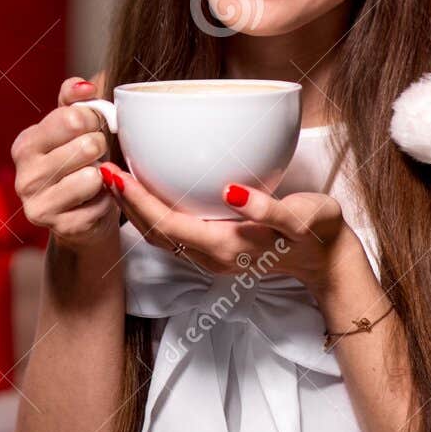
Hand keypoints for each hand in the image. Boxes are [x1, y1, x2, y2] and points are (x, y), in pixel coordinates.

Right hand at [10, 77, 116, 249]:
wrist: (84, 216)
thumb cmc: (81, 164)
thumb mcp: (74, 128)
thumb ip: (75, 101)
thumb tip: (84, 87)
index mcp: (25, 145)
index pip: (71, 118)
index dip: (95, 118)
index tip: (96, 125)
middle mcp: (25, 176)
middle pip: (86, 146)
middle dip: (101, 146)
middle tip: (98, 154)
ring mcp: (39, 205)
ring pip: (92, 176)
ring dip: (103, 175)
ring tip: (96, 178)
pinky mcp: (61, 228)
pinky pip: (100, 204)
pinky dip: (107, 200)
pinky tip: (95, 201)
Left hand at [99, 162, 357, 293]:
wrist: (329, 263)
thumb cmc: (317, 233)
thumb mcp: (303, 218)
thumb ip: (269, 209)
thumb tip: (232, 192)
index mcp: (225, 247)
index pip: (167, 225)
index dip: (137, 201)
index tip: (115, 173)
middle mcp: (211, 257)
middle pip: (154, 232)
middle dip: (125, 203)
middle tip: (102, 168)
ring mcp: (210, 258)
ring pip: (160, 236)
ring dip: (134, 209)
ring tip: (115, 178)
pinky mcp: (214, 250)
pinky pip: (173, 234)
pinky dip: (152, 214)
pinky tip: (145, 194)